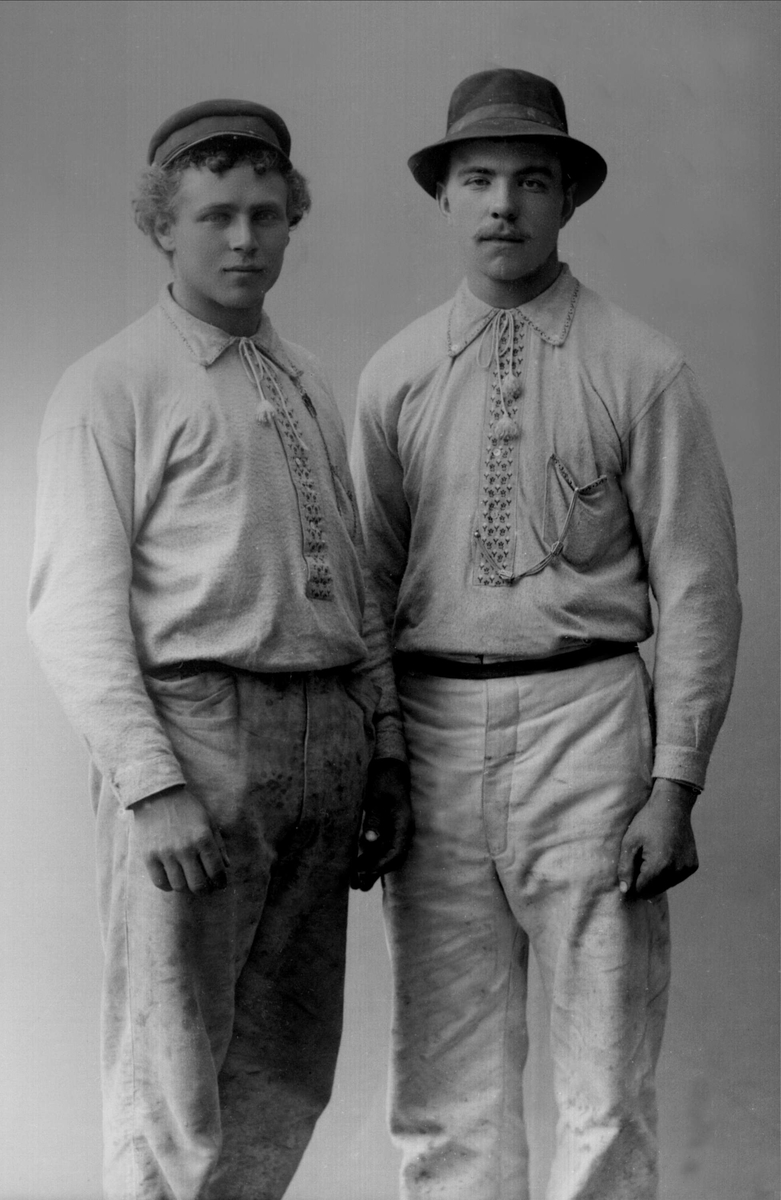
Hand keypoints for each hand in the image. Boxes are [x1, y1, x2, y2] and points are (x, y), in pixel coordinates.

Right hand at [131, 786, 229, 893]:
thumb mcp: (208, 821)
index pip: (216, 871)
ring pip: (179, 886)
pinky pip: (160, 883)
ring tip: (188, 881)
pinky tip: (173, 879)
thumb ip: (219, 845)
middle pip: (198, 885)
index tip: (220, 884)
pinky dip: (168, 885)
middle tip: (206, 888)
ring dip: (187, 887)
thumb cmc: (187, 808)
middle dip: (205, 890)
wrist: (156, 795)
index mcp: (203, 838)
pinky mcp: (148, 856)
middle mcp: (185, 848)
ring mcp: (165, 853)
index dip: (221, 882)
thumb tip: (227, 867)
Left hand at [351, 759, 413, 891]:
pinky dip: (368, 859)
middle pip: (391, 859)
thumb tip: (370, 841)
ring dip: (370, 869)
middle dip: (375, 873)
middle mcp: (402, 832)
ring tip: (353, 883)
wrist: (388, 768)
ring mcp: (395, 832)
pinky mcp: (386, 830)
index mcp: (404, 825)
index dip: (380, 866)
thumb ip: (374, 819)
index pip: (395, 852)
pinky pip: (379, 850)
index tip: (365, 875)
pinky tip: (355, 868)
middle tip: (358, 886)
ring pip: (384, 857)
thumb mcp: (376, 798)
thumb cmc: (383, 781)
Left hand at [617, 777, 698, 899]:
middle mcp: (675, 871)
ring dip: (657, 877)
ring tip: (654, 854)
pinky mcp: (692, 865)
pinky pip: (677, 878)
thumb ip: (625, 868)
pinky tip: (665, 854)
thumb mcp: (630, 842)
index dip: (633, 882)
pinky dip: (669, 872)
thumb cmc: (647, 822)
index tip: (631, 867)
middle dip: (645, 880)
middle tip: (643, 858)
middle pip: (654, 890)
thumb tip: (624, 891)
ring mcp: (686, 869)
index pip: (641, 890)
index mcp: (658, 866)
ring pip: (666, 885)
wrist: (672, 806)